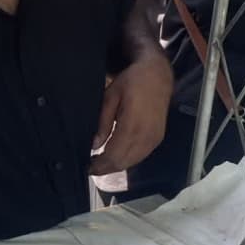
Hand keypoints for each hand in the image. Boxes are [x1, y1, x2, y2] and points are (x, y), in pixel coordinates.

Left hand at [90, 54, 172, 173]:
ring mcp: (154, 139)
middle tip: (91, 168)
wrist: (158, 76)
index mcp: (133, 124)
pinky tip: (116, 157)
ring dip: (116, 166)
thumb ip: (103, 122)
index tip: (87, 167)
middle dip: (105, 168)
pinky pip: (141, 156)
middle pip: (123, 162)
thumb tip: (94, 144)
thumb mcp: (111, 96)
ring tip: (100, 164)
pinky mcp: (157, 139)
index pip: (114, 155)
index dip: (100, 165)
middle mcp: (146, 135)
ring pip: (132, 162)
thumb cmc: (132, 82)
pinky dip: (127, 160)